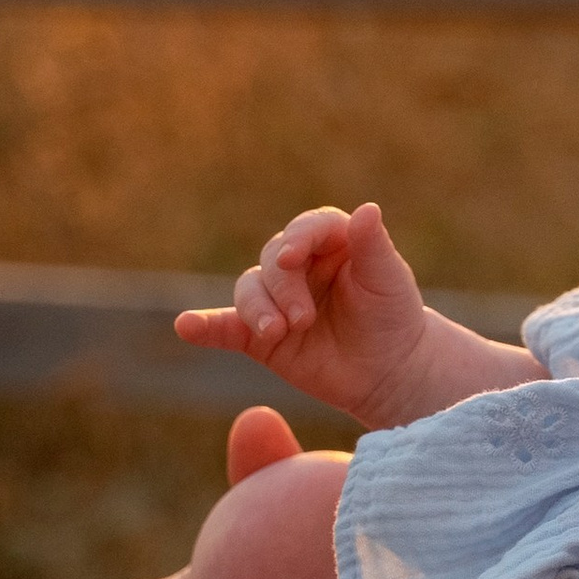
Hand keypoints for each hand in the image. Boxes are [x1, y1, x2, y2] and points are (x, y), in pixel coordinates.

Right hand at [175, 200, 426, 422]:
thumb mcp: (389, 279)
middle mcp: (298, 265)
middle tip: (304, 319)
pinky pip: (225, 327)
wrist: (390, 369)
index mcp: (330, 241)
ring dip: (256, 310)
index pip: (308, 228)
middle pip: (273, 262)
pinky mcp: (259, 336)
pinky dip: (204, 326)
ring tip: (276, 332)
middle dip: (284, 288)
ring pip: (249, 291)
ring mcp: (276, 300)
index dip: (298, 239)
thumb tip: (368, 208)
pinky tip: (186, 326)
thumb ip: (374, 246)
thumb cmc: (393, 315)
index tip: (293, 258)